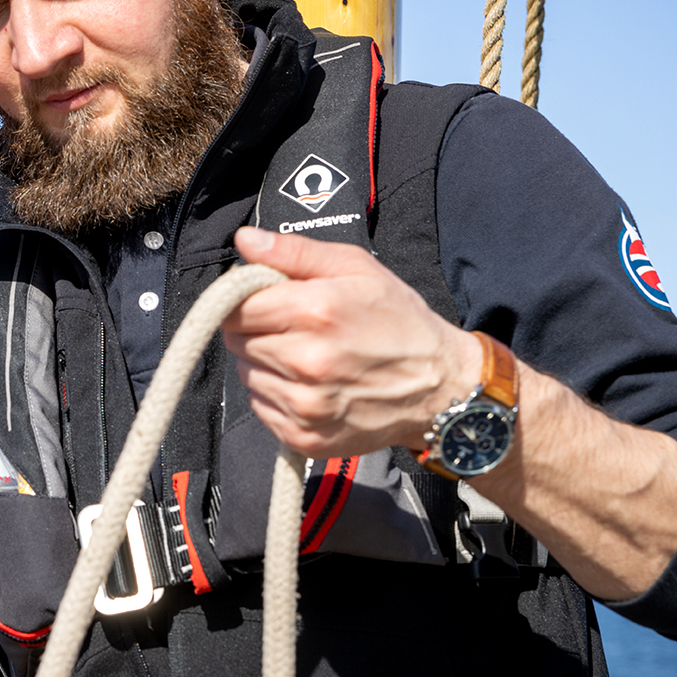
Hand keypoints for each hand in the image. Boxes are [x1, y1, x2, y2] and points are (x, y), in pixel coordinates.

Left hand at [221, 226, 483, 457]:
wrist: (440, 387)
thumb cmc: (399, 321)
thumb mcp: (357, 268)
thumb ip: (294, 252)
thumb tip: (245, 240)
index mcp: (315, 312)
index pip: (235, 307)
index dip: (246, 301)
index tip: (265, 302)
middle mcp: (306, 362)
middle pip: (237, 341)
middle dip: (256, 330)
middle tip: (294, 328)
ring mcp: (305, 405)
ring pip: (247, 375)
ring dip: (265, 364)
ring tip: (307, 357)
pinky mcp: (305, 436)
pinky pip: (261, 407)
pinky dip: (276, 395)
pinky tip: (311, 385)